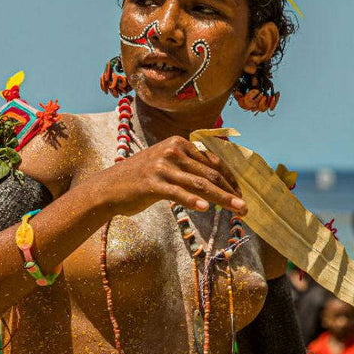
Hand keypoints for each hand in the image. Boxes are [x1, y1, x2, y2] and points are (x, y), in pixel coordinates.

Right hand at [95, 135, 245, 216]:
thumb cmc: (140, 178)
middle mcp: (172, 151)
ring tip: (238, 209)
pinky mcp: (153, 184)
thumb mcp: (165, 164)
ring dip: (222, 198)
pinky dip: (194, 200)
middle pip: (209, 172)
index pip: (211, 160)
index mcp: (178, 143)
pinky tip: (206, 208)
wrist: (109, 187)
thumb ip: (188, 166)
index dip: (229, 177)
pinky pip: (178, 193)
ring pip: (199, 183)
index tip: (240, 192)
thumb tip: (216, 178)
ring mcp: (162, 167)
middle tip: (245, 206)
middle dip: (230, 190)